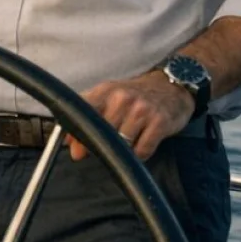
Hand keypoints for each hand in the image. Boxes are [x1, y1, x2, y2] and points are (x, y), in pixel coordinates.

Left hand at [69, 70, 194, 161]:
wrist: (172, 86)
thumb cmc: (135, 95)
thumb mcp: (108, 97)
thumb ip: (87, 116)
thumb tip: (68, 143)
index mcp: (105, 91)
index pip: (83, 113)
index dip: (77, 134)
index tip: (76, 149)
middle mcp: (122, 99)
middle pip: (103, 133)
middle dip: (101, 146)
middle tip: (107, 147)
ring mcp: (142, 110)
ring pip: (123, 144)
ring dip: (123, 151)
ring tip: (128, 142)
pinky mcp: (160, 123)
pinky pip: (143, 150)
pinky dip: (140, 154)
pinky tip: (142, 145)